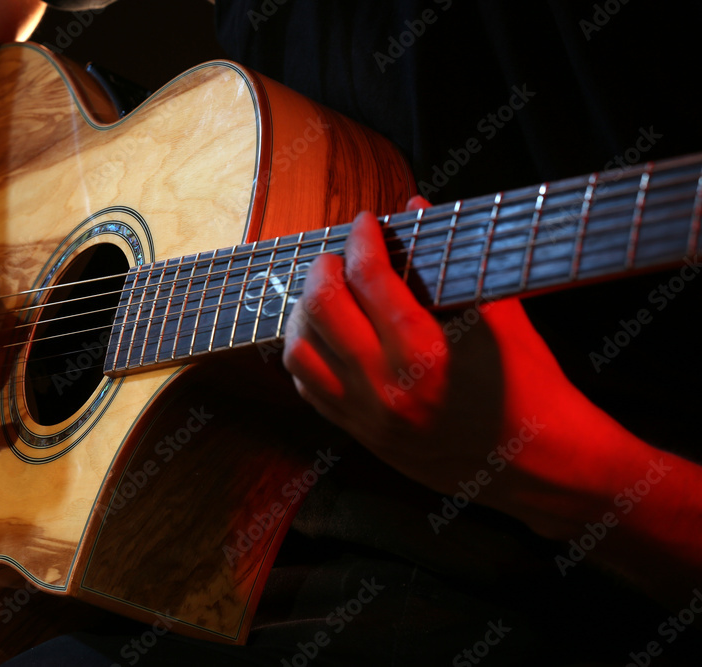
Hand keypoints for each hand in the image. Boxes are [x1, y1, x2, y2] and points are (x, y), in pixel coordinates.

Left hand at [282, 197, 618, 533]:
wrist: (536, 464)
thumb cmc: (528, 385)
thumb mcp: (500, 317)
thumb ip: (452, 260)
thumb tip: (414, 207)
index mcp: (424, 353)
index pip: (369, 277)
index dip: (363, 239)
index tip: (366, 222)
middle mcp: (385, 386)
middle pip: (321, 308)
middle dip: (325, 268)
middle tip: (340, 256)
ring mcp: (366, 414)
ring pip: (299, 350)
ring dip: (304, 313)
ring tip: (325, 294)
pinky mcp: (360, 434)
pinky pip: (308, 387)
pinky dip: (306, 354)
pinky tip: (324, 336)